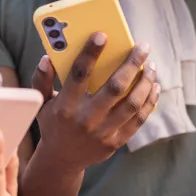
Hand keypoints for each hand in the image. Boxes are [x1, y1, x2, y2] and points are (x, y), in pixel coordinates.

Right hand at [32, 35, 160, 171]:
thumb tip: (46, 58)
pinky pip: (138, 119)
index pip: (79, 75)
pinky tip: (154, 86)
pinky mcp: (116, 142)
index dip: (90, 54)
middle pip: (115, 87)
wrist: (62, 159)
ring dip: (145, 81)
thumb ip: (42, 80)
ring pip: (132, 103)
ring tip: (151, 65)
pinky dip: (149, 101)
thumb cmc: (53, 123)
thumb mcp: (41, 103)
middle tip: (143, 46)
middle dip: (132, 63)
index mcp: (65, 106)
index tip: (102, 35)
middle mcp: (85, 119)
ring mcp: (103, 133)